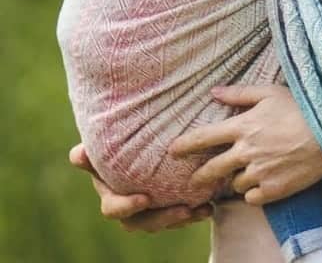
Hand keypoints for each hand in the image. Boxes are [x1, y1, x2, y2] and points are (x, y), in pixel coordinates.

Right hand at [68, 144, 211, 231]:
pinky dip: (194, 213)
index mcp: (110, 189)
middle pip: (139, 223)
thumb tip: (77, 154)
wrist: (153, 135)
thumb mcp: (114, 137)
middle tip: (183, 209)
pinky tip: (209, 206)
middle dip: (161, 218)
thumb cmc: (126, 134)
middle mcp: (128, 202)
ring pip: (162, 222)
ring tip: (202, 209)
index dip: (125, 206)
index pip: (112, 208)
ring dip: (180, 218)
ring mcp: (149, 207)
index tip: (145, 198)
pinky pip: (180, 216)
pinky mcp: (169, 204)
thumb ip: (98, 148)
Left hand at [169, 84, 321, 204]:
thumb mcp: (270, 93)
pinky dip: (253, 191)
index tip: (172, 150)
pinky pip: (251, 197)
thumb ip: (240, 93)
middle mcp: (245, 152)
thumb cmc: (301, 109)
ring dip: (236, 178)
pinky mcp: (271, 190)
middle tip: (195, 178)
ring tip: (248, 170)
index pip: (203, 137)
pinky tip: (262, 181)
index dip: (184, 145)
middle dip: (199, 175)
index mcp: (242, 127)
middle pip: (211, 169)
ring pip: (234, 183)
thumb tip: (214, 91)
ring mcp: (258, 173)